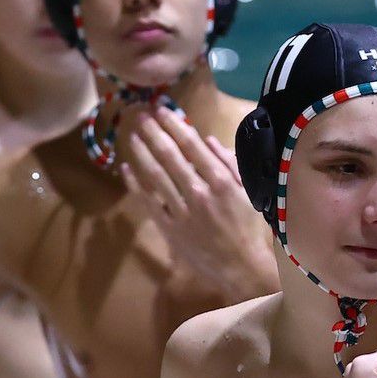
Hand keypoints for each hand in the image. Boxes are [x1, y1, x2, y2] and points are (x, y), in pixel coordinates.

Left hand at [119, 108, 277, 299]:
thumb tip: (208, 141)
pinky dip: (136, 184)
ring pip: (156, 175)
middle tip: (141, 115)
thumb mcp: (250, 192)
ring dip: (142, 152)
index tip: (162, 110)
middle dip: (153, 132)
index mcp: (221, 181)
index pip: (191, 145)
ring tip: (132, 135)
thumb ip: (231, 164)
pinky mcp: (170, 229)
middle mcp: (198, 192)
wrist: (242, 267)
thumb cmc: (250, 228)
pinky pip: (148, 202)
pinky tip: (126, 168)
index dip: (174, 124)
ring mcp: (181, 211)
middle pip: (170, 155)